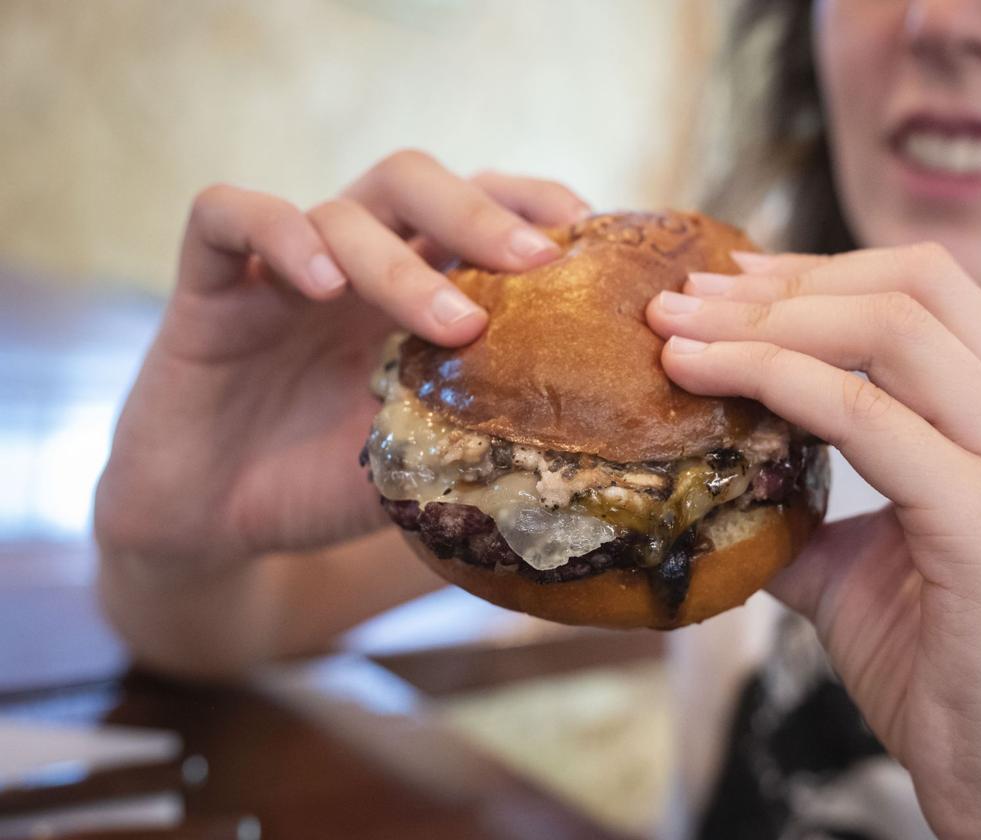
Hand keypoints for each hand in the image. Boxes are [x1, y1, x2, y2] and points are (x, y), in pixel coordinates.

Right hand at [95, 150, 588, 575]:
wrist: (214, 527)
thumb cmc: (323, 486)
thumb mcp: (419, 461)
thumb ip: (475, 431)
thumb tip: (581, 440)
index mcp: (408, 293)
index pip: (473, 211)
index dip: (530, 206)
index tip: (587, 241)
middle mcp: (351, 266)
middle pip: (413, 182)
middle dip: (480, 212)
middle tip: (536, 262)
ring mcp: (278, 271)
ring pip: (339, 211)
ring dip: (401, 262)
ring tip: (455, 326)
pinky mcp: (206, 288)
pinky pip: (226, 216)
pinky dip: (278, 233)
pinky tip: (321, 284)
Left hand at [646, 244, 980, 838]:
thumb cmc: (942, 666)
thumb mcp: (860, 561)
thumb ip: (801, 501)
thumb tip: (709, 471)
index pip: (926, 292)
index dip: (818, 272)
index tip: (726, 283)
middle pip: (911, 288)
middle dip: (780, 285)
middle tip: (681, 299)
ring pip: (888, 331)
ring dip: (762, 322)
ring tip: (673, 332)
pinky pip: (864, 416)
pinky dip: (773, 380)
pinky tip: (701, 378)